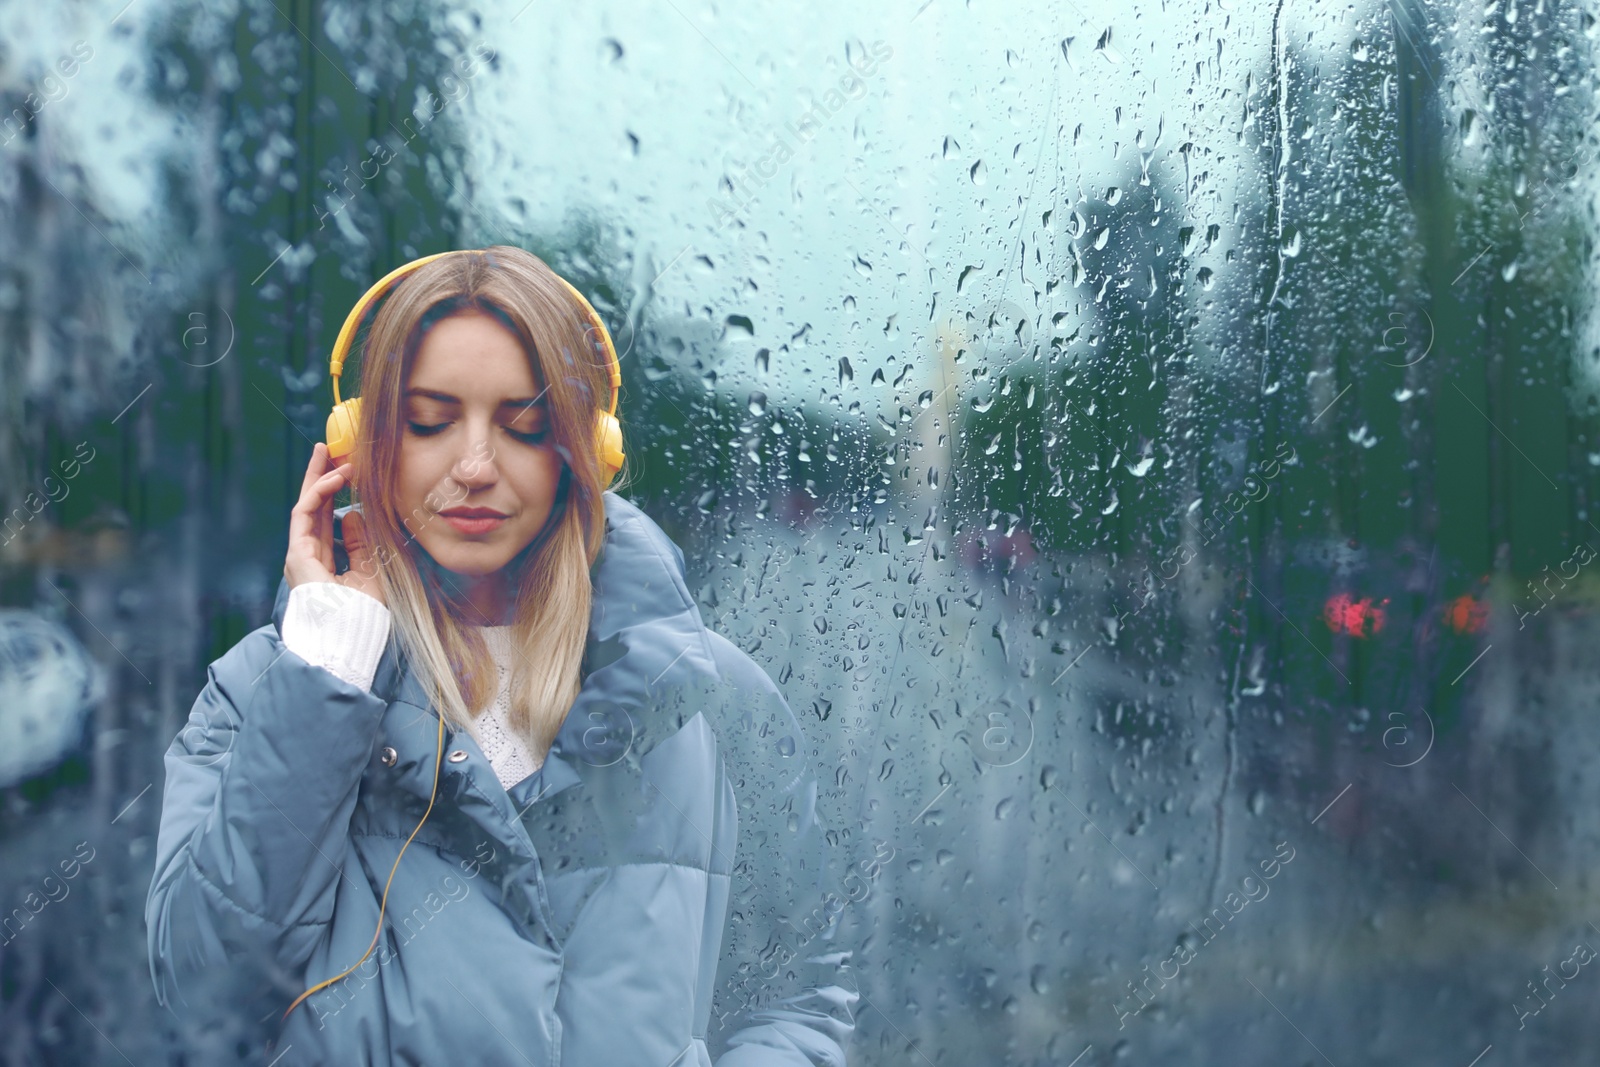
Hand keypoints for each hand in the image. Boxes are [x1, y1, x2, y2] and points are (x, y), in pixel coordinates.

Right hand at [284, 443, 386, 606]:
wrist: (350, 637)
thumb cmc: (363, 614)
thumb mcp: (370, 572)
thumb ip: (360, 544)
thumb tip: (353, 515)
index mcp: (324, 561)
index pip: (325, 518)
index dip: (334, 493)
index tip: (346, 470)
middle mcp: (308, 555)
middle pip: (313, 507)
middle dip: (319, 476)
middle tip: (327, 449)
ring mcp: (300, 554)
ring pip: (306, 506)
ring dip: (318, 477)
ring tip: (331, 453)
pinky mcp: (296, 554)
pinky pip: (304, 514)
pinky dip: (318, 493)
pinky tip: (334, 477)